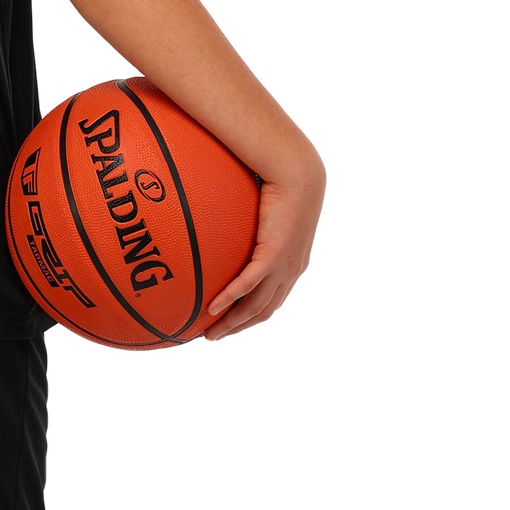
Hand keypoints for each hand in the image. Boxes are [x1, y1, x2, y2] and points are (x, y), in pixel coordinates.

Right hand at [204, 162, 323, 340]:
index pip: (272, 300)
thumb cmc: (281, 183)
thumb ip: (244, 221)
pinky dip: (230, 299)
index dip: (250, 316)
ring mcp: (284, 265)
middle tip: (213, 335)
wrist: (299, 173)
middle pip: (263, 311)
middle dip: (238, 327)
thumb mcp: (262, 209)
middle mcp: (291, 270)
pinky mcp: (275, 255)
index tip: (227, 322)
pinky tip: (212, 308)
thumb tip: (217, 216)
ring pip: (257, 306)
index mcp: (292, 263)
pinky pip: (249, 284)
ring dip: (232, 323)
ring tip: (210, 333)